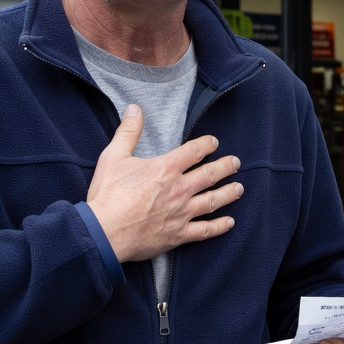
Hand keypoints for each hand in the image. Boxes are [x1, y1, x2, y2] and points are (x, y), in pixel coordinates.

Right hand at [88, 104, 242, 261]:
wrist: (104, 233)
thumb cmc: (108, 195)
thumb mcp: (114, 156)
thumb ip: (128, 131)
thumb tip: (134, 108)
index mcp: (166, 168)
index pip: (194, 151)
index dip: (206, 144)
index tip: (213, 142)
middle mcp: (179, 189)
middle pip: (210, 174)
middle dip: (225, 167)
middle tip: (236, 163)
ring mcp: (181, 213)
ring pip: (213, 201)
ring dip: (229, 193)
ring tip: (239, 188)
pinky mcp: (178, 234)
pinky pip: (205, 230)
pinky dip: (219, 226)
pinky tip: (229, 222)